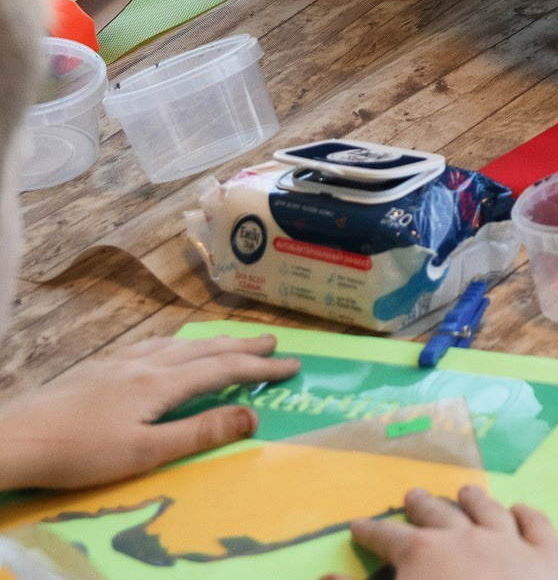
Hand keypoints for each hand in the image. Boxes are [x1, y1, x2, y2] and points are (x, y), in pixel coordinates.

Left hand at [0, 333, 299, 491]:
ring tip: (231, 342)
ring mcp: (119, 362)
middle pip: (204, 349)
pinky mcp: (98, 368)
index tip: (292, 366)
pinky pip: (152, 345)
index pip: (222, 370)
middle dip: (243, 348)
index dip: (260, 368)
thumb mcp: (144, 453)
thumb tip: (253, 416)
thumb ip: (199, 432)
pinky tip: (168, 348)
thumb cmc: (79, 453)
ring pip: (178, 343)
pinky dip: (177, 343)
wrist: (14, 438)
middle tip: (275, 343)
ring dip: (212, 342)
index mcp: (161, 383)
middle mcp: (145, 363)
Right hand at [334, 485, 557, 579]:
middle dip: (423, 506)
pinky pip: (537, 527)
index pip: (388, 538)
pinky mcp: (545, 558)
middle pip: (439, 515)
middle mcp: (464, 536)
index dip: (371, 533)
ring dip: (475, 500)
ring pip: (489, 512)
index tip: (358, 525)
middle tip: (414, 494)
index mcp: (421, 553)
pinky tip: (521, 508)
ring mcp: (509, 543)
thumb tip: (323, 577)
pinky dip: (528, 515)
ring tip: (466, 490)